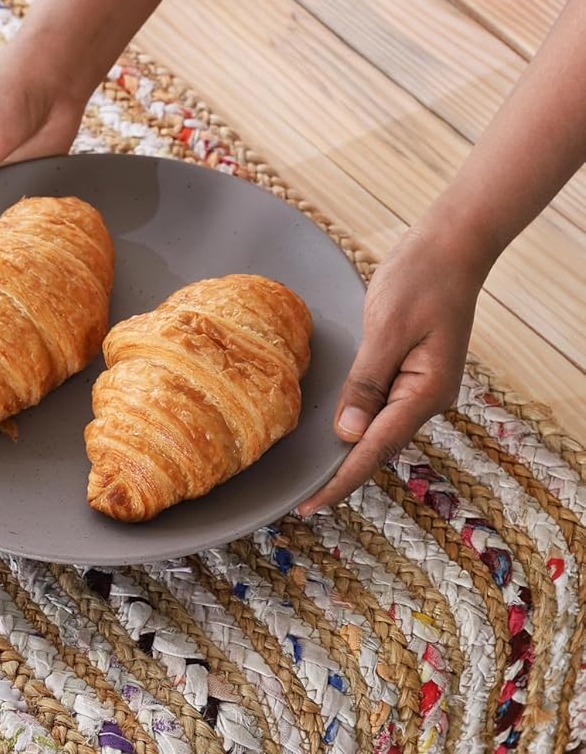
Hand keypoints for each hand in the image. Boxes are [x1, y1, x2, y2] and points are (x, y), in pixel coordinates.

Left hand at [297, 225, 487, 515]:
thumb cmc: (421, 281)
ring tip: (312, 477)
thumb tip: (348, 432)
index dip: (342, 480)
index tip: (311, 504)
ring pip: (380, 430)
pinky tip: (337, 434)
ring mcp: (422, 388)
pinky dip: (358, 424)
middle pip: (378, 447)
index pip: (375, 448)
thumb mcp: (387, 329)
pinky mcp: (413, 374)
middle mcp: (428, 398)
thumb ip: (366, 382)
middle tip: (301, 500)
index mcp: (426, 392)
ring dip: (349, 452)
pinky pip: (382, 409)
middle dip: (343, 473)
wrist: (451, 248)